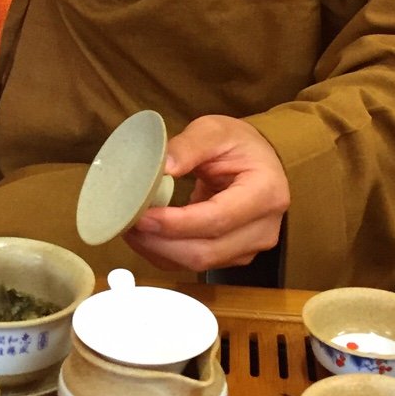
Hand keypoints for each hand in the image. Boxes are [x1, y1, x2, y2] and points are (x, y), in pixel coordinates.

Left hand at [124, 114, 289, 272]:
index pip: (216, 219)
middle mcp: (263, 228)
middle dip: (160, 242)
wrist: (258, 162)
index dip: (176, 223)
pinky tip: (146, 236)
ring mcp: (249, 247)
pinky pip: (195, 265)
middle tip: (129, 222)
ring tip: (132, 227)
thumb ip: (189, 146)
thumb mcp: (215, 131)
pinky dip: (165, 254)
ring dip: (159, 250)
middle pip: (205, 251)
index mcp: (265, 193)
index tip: (142, 215)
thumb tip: (162, 167)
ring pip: (198, 263)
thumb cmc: (239, 145)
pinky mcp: (233, 256)